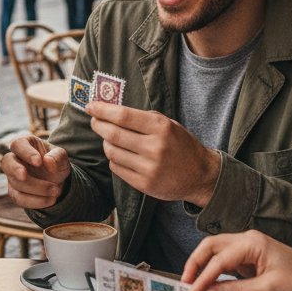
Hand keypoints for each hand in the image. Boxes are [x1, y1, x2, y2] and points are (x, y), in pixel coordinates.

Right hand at [1, 135, 69, 208]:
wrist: (57, 180)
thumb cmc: (55, 163)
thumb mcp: (61, 157)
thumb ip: (58, 156)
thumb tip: (48, 161)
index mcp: (25, 144)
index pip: (18, 145)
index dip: (26, 153)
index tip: (38, 162)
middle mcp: (15, 159)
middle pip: (7, 162)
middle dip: (15, 170)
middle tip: (24, 176)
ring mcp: (12, 177)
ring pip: (16, 183)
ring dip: (37, 189)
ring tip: (56, 190)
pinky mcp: (15, 192)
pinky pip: (19, 199)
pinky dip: (35, 201)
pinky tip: (51, 200)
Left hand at [86, 101, 219, 205]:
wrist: (200, 175)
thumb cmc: (181, 145)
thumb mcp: (168, 124)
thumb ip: (143, 117)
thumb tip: (111, 110)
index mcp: (161, 127)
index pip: (123, 116)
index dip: (103, 110)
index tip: (90, 106)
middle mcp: (154, 147)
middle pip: (113, 134)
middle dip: (98, 125)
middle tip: (94, 120)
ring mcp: (149, 168)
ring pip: (112, 152)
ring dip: (105, 143)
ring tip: (110, 138)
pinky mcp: (144, 184)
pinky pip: (116, 168)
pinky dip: (113, 158)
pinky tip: (119, 154)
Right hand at [180, 230, 291, 290]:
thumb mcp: (267, 290)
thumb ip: (234, 290)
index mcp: (251, 243)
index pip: (218, 260)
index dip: (202, 278)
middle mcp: (246, 240)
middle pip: (210, 247)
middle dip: (195, 265)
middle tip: (184, 285)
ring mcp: (247, 248)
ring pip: (215, 252)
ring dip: (202, 267)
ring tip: (192, 286)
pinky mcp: (249, 258)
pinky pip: (225, 262)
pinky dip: (214, 272)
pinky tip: (209, 286)